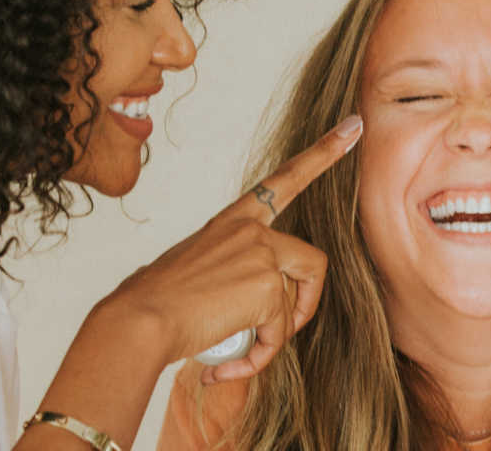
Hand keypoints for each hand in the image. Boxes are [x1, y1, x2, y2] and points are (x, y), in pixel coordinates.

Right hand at [100, 115, 362, 383]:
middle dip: (306, 304)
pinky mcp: (266, 286)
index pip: (284, 179)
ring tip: (241, 350)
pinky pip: (282, 331)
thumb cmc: (157, 304)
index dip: (323, 153)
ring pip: (296, 303)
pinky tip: (230, 363)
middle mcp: (250, 230)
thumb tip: (258, 310)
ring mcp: (260, 254)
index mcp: (233, 222)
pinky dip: (263, 354)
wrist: (139, 321)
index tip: (352, 127)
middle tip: (279, 332)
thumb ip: (235, 276)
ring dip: (276, 337)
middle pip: (314, 262)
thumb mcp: (199, 274)